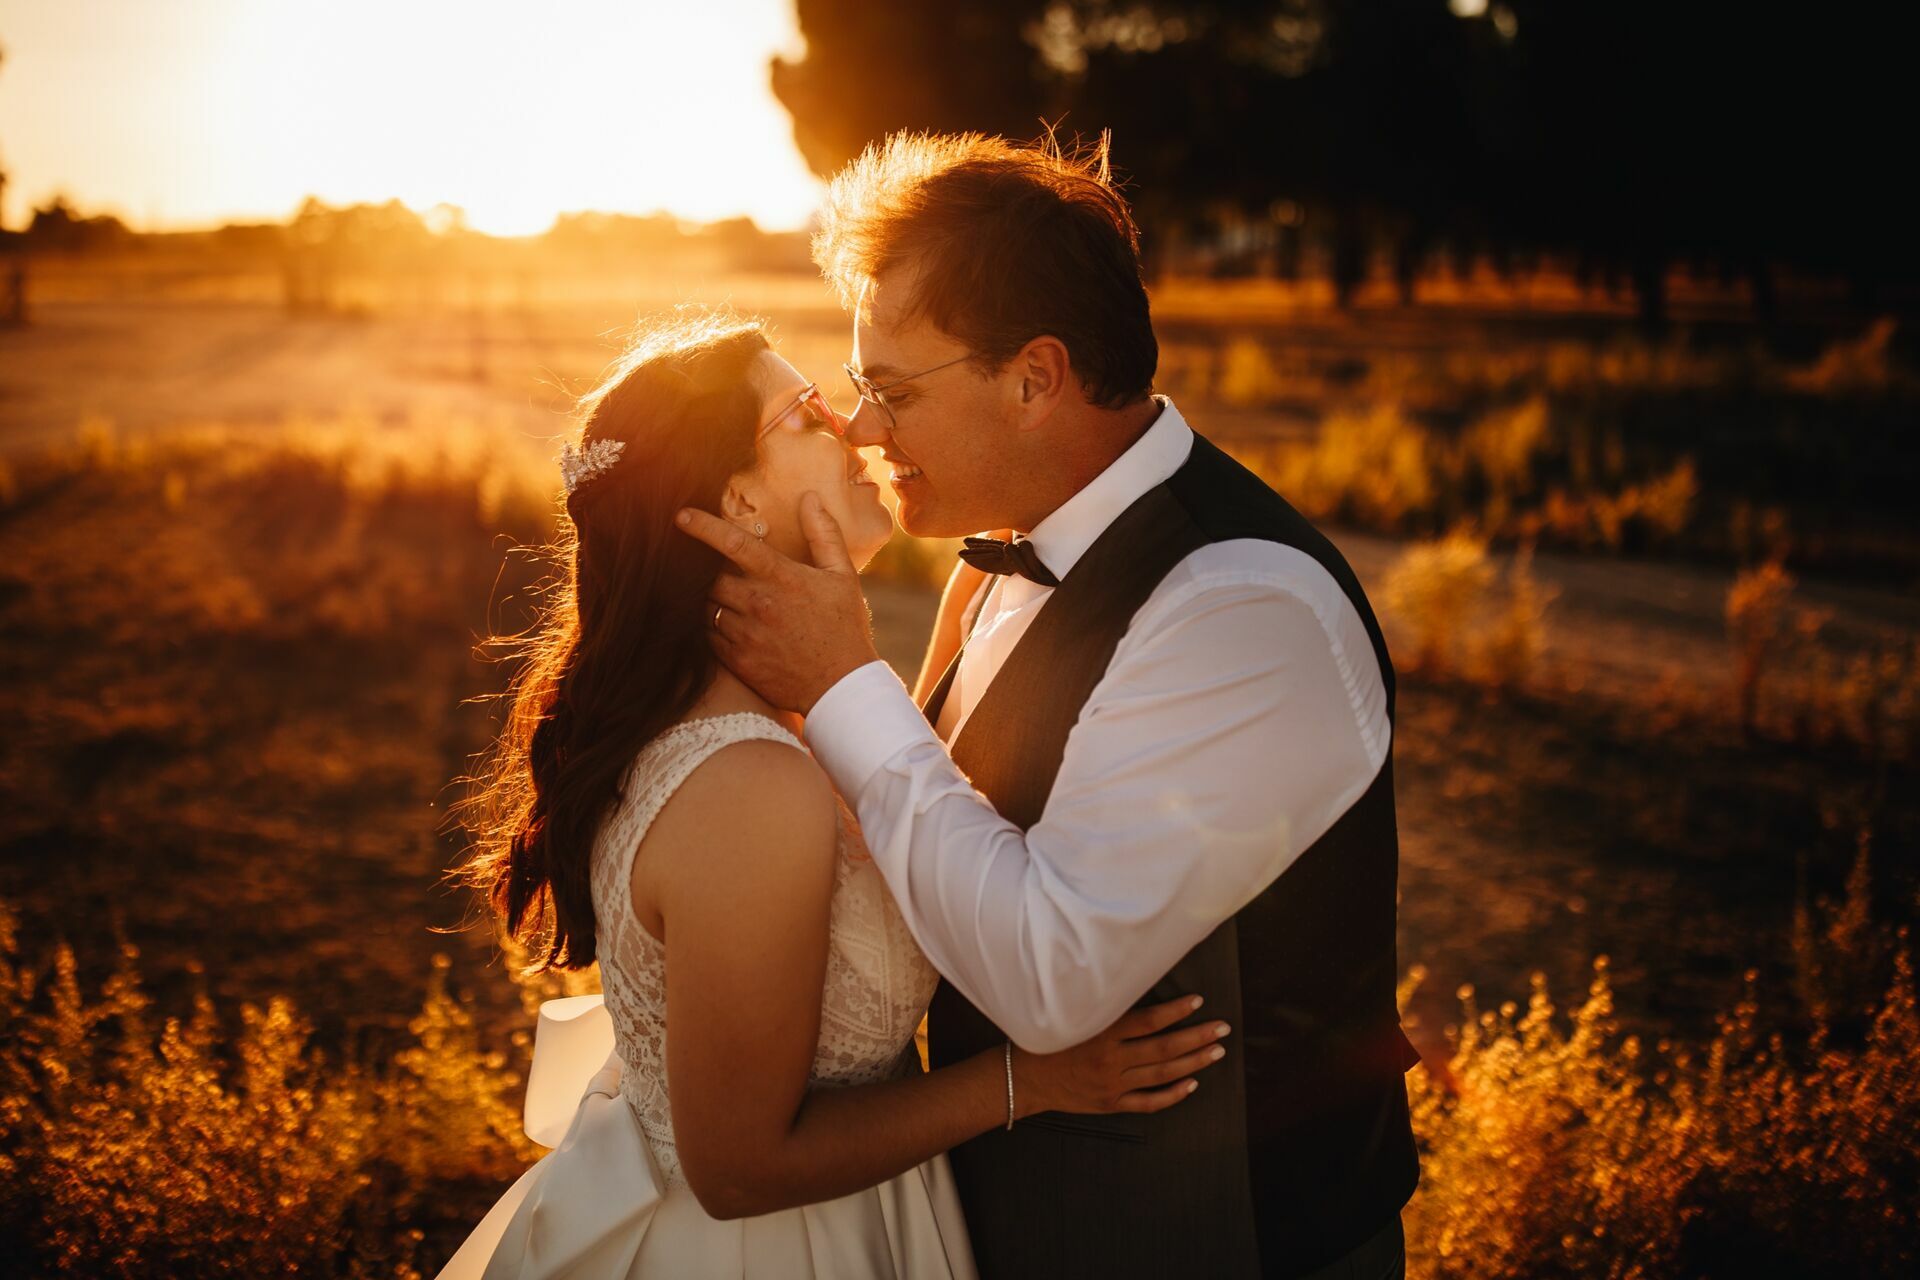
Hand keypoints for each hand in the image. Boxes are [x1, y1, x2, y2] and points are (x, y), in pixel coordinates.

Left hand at [675, 493, 880, 713]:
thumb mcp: (842, 576)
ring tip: (730, 602)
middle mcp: (759, 604)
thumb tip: (809, 497)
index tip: (680, 516)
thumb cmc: (844, 627)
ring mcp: (746, 634)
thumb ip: (824, 534)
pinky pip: (709, 637)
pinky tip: (733, 628)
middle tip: (725, 576)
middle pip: (711, 578)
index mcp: (782, 578)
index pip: (733, 544)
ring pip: (708, 607)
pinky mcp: (738, 661)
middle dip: (712, 574)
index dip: (702, 526)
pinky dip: (714, 628)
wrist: (841, 686)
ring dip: (713, 601)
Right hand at [1010, 995, 1229, 1117]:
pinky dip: (1172, 1094)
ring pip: (1162, 1074)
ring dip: (1194, 1062)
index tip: (1198, 1001)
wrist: (1023, 1079)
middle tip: (1223, 1028)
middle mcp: (1110, 1060)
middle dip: (1197, 1037)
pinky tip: (1191, 1084)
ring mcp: (1112, 1085)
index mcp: (1100, 1033)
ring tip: (1216, 1051)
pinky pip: (1149, 1102)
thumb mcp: (1071, 1014)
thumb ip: (1102, 1006)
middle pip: (1164, 1048)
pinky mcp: (1111, 1104)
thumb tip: (1133, 984)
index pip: (1148, 1021)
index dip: (1176, 1011)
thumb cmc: (1047, 1040)